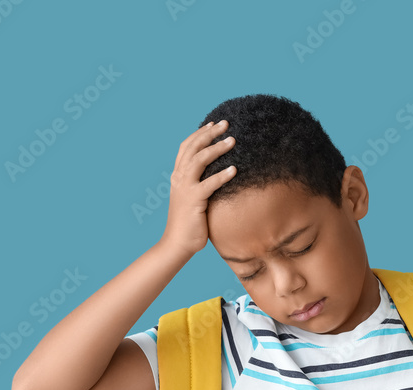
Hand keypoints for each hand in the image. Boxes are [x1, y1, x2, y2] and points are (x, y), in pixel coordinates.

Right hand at [159, 120, 236, 257]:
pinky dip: (222, 175)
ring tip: (232, 141)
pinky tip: (234, 170)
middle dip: (209, 133)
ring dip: (216, 149)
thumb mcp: (194, 198)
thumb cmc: (190, 222)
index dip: (199, 133)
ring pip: (199, 160)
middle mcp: (179, 178)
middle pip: (193, 148)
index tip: (213, 123)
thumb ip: (201, 184)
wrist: (177, 243)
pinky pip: (209, 184)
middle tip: (226, 123)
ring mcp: (185, 188)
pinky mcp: (193, 201)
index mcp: (178, 176)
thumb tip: (219, 175)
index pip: (186, 147)